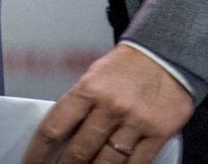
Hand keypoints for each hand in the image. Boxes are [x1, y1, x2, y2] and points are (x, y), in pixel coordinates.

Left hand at [23, 44, 194, 163]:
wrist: (170, 55)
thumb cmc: (130, 66)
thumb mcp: (96, 75)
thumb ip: (80, 104)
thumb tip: (61, 136)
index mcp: (90, 88)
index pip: (54, 127)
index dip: (37, 152)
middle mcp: (111, 106)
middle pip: (79, 151)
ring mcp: (135, 122)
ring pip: (106, 163)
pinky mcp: (157, 134)